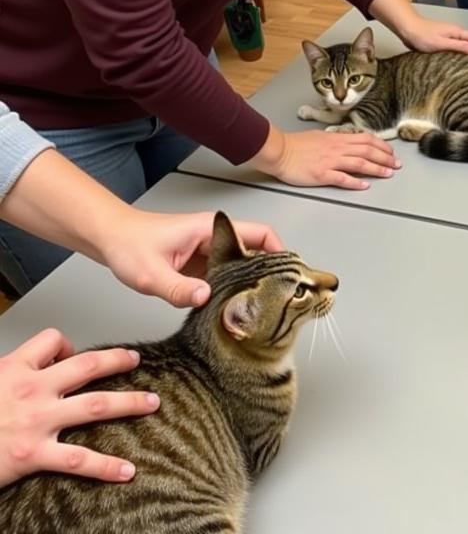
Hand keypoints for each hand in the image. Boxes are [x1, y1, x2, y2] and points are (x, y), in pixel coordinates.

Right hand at [0, 329, 158, 488]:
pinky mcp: (34, 455)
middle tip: (136, 358)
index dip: (65, 344)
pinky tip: (127, 470)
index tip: (73, 352)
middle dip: (118, 360)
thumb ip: (10, 373)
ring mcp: (36, 422)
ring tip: (151, 403)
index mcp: (15, 369)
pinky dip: (107, 466)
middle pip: (88, 366)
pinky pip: (79, 460)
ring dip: (129, 403)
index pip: (52, 340)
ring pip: (95, 406)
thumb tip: (36, 367)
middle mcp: (32, 390)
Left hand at [98, 209, 284, 308]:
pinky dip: (232, 291)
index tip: (288, 273)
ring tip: (258, 307)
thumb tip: (205, 298)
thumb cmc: (129, 244)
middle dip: (268, 273)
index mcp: (211, 228)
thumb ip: (177, 288)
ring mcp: (208, 252)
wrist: (109, 239)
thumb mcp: (150, 272)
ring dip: (249, 284)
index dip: (278, 251)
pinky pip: (224, 277)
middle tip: (277, 297)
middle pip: (256, 251)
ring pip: (241, 266)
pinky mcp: (199, 266)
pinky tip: (231, 309)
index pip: (259, 234)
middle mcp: (215, 238)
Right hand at [250, 126, 401, 191]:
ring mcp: (330, 161)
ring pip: (359, 163)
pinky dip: (355, 182)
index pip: (366, 139)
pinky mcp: (322, 174)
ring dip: (376, 169)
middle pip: (367, 151)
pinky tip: (365, 185)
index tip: (391, 152)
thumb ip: (336, 140)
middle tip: (396, 165)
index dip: (382, 146)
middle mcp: (337, 148)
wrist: (279, 151)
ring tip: (388, 174)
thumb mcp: (321, 136)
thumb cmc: (297, 144)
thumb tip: (349, 143)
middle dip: (385, 158)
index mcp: (338, 138)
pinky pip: (342, 178)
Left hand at [399, 15, 467, 54]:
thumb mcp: (442, 43)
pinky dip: (466, 49)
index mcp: (457, 32)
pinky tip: (465, 55)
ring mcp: (449, 36)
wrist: (407, 28)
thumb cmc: (421, 35)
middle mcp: (454, 33)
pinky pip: (459, 44)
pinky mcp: (442, 40)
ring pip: (467, 41)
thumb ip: (461, 46)